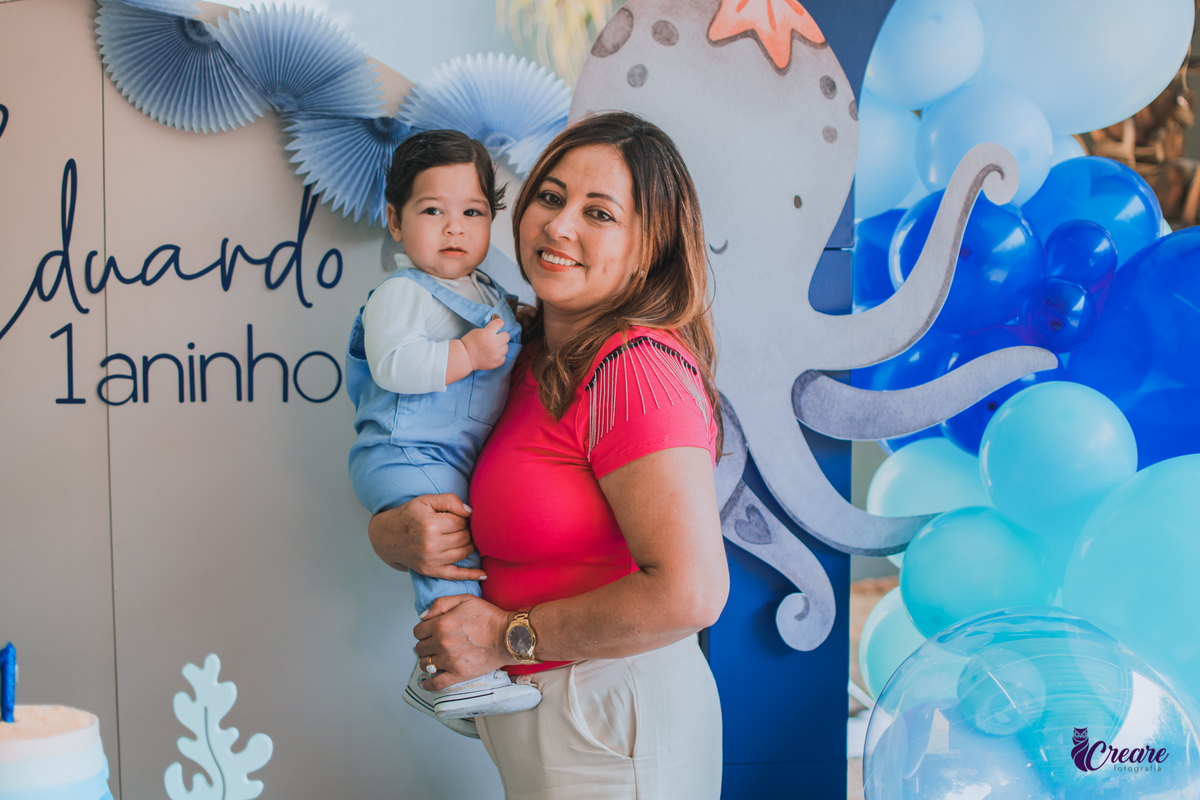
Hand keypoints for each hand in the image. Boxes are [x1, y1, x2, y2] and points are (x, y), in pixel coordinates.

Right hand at [367, 494, 485, 580]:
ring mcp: (430, 560)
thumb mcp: (426, 500)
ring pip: (464, 552)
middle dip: (467, 530)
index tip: (459, 515)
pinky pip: (455, 575)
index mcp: (430, 524)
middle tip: (461, 526)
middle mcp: (430, 544)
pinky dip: (471, 575)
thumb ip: (450, 500)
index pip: (461, 521)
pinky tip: (483, 575)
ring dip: (469, 544)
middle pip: (464, 537)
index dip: (464, 517)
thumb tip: (470, 512)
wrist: (386, 536)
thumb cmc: (408, 515)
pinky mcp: (430, 571)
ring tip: (464, 537)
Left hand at [414, 595, 514, 689]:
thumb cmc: (489, 617)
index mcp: (441, 624)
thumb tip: (423, 616)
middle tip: (434, 644)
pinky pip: (436, 684)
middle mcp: (442, 643)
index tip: (429, 633)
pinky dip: (428, 684)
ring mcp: (449, 660)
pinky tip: (427, 681)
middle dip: (425, 645)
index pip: (418, 631)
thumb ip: (440, 604)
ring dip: (427, 661)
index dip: (423, 631)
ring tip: (435, 658)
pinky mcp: (458, 674)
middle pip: (419, 648)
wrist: (507, 635)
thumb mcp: (465, 599)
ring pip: (425, 664)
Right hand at [461, 318, 509, 371]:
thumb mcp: (477, 331)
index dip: (500, 322)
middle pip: (507, 336)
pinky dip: (499, 356)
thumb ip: (488, 330)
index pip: (500, 323)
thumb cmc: (469, 343)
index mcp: (488, 333)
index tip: (500, 324)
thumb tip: (497, 329)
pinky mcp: (497, 362)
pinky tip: (492, 355)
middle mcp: (494, 343)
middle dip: (501, 336)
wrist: (465, 357)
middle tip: (496, 338)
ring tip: (493, 348)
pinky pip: (503, 357)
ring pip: (506, 347)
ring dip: (501, 346)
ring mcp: (497, 353)